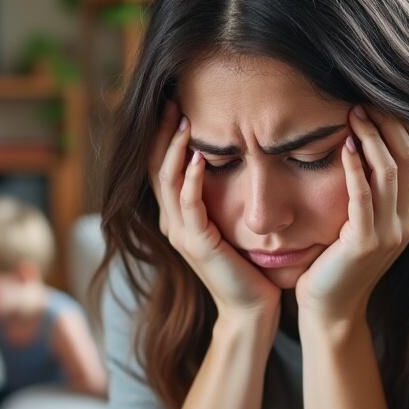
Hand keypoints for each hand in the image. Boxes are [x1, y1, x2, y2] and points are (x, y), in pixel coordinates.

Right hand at [151, 101, 280, 319]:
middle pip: (155, 168)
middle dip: (161, 133)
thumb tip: (233, 161)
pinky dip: (192, 178)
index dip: (163, 136)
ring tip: (183, 120)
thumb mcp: (231, 225)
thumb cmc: (249, 268)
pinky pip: (188, 205)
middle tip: (171, 100)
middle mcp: (171, 223)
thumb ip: (224, 198)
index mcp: (177, 217)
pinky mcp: (196, 244)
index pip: (161, 167)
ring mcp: (180, 234)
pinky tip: (199, 155)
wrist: (253, 308)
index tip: (175, 104)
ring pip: (167, 181)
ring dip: (174, 148)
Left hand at [296, 105, 408, 321]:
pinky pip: (364, 196)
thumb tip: (363, 139)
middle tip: (361, 99)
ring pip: (390, 171)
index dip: (401, 124)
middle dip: (387, 123)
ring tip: (352, 114)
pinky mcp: (366, 242)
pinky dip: (355, 168)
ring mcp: (391, 233)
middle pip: (408, 156)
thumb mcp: (363, 220)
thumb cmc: (338, 260)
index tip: (376, 100)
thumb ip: (372, 188)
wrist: (331, 308)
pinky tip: (343, 146)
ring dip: (370, 137)